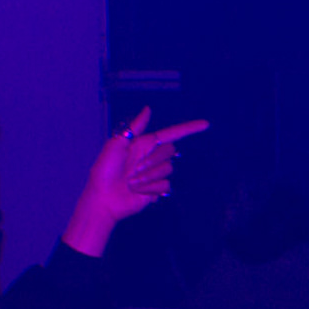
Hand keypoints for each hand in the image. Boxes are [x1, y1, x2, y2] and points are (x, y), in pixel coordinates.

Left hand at [62, 107, 209, 256]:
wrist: (103, 198)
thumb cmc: (104, 171)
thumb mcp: (116, 145)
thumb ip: (134, 128)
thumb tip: (148, 109)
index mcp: (143, 144)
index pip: (171, 134)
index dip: (189, 129)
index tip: (205, 124)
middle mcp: (151, 158)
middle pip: (170, 151)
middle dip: (154, 159)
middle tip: (134, 169)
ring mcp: (154, 174)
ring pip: (168, 169)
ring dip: (149, 176)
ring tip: (132, 182)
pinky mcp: (157, 189)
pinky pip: (165, 185)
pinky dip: (150, 189)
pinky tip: (137, 191)